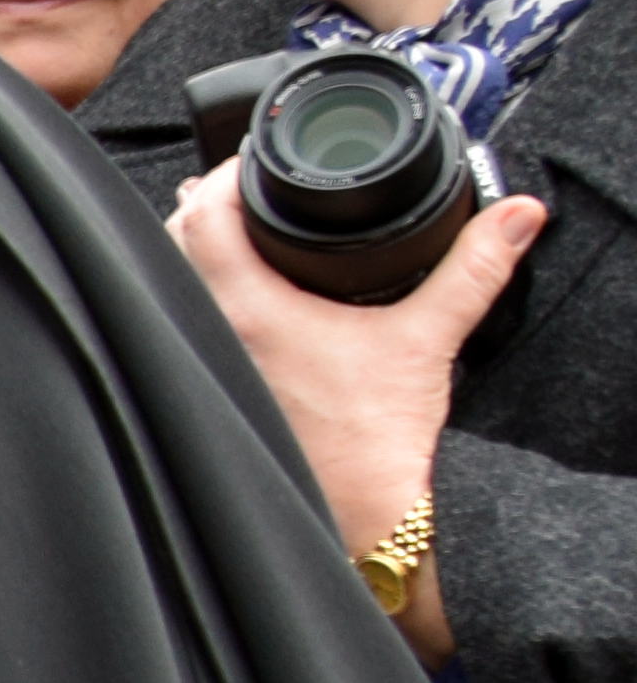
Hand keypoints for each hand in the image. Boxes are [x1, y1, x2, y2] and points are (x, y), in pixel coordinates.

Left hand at [170, 169, 546, 666]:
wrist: (359, 517)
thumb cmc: (375, 443)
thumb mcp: (428, 339)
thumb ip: (472, 269)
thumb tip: (513, 218)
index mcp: (247, 312)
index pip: (203, 215)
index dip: (223, 177)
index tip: (251, 165)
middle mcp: (206, 337)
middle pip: (174, 244)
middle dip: (204, 211)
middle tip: (246, 196)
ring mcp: (196, 367)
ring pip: (168, 290)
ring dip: (195, 259)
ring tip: (238, 240)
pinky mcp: (203, 394)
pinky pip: (180, 331)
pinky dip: (198, 306)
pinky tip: (225, 305)